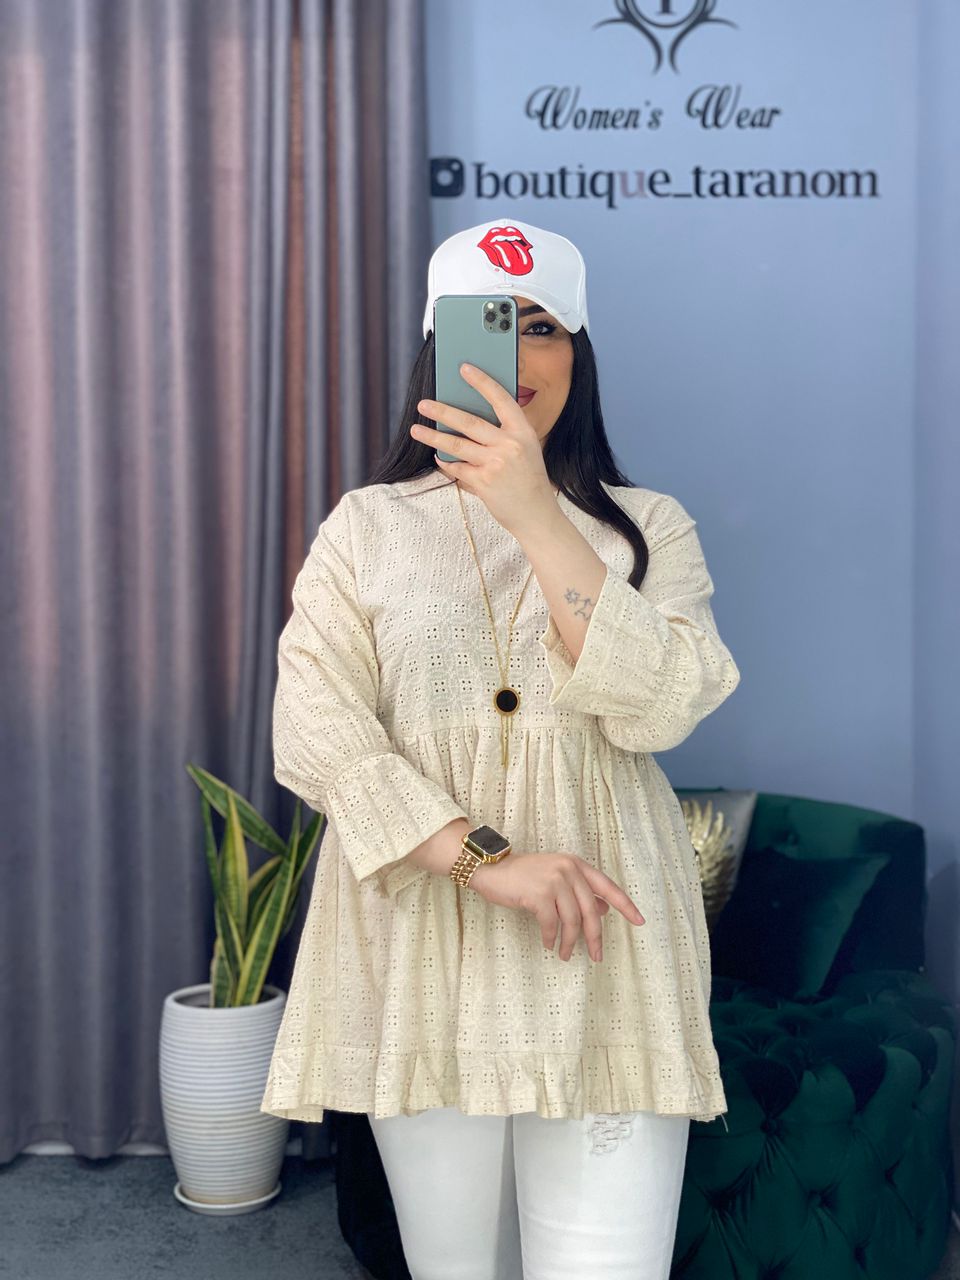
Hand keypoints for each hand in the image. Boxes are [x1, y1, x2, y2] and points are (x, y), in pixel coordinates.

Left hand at [409, 364, 557, 536]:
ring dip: (433, 436)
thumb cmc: (529, 480)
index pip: (501, 399)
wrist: (536, 515)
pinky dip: (445, 462)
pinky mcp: (483, 482)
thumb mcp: (526, 450)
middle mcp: (509, 445)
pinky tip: (438, 457)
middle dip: (442, 410)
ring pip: (456, 445)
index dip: (482, 382)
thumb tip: (469, 419)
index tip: (464, 368)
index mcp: (523, 432)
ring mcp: (495, 464)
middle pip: (469, 422)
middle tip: (423, 403)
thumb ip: (504, 434)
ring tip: (416, 429)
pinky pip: (456, 467)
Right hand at [468, 852, 645, 963]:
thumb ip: (579, 891)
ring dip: (570, 942)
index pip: (608, 887)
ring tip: (565, 954)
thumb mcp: (556, 879)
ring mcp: (554, 881)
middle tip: (596, 956)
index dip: (626, 906)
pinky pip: (551, 924)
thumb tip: (603, 910)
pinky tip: (548, 944)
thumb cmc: (524, 876)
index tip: (640, 922)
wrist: (492, 869)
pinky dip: (550, 937)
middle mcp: (569, 870)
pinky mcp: (538, 894)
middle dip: (595, 937)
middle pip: (591, 910)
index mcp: (576, 865)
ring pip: (572, 920)